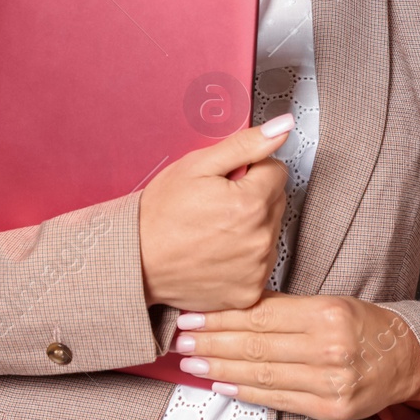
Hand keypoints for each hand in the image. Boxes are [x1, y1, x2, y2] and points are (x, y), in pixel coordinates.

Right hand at [137, 113, 293, 310]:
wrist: (136, 262)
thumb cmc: (159, 214)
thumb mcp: (197, 166)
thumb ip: (246, 145)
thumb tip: (283, 126)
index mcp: (251, 203)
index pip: (277, 171)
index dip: (251, 171)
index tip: (227, 181)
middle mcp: (260, 239)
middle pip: (276, 201)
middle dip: (254, 197)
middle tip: (217, 204)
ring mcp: (256, 269)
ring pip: (270, 232)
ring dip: (251, 227)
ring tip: (214, 230)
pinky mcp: (248, 292)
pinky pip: (261, 263)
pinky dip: (245, 257)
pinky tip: (218, 252)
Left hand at [172, 291, 419, 419]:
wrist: (408, 359)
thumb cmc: (366, 327)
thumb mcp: (332, 304)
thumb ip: (288, 308)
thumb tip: (237, 307)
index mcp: (328, 313)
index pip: (261, 316)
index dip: (222, 317)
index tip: (193, 316)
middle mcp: (329, 348)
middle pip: (256, 345)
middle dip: (212, 343)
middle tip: (181, 339)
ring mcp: (330, 382)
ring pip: (262, 374)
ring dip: (220, 369)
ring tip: (192, 361)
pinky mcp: (331, 408)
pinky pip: (278, 398)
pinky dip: (245, 391)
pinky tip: (222, 384)